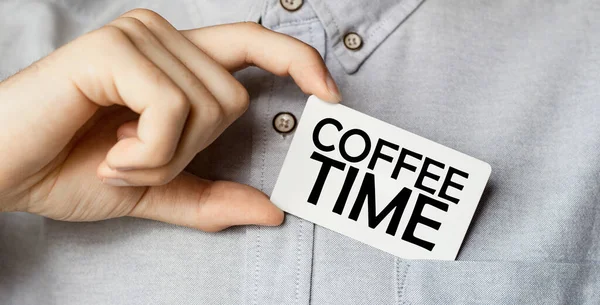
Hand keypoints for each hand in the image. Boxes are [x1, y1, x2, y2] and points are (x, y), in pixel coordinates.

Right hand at [0, 9, 340, 230]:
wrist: (4, 169)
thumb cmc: (71, 168)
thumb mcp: (157, 189)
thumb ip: (212, 198)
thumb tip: (273, 211)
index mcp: (176, 61)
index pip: (255, 43)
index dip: (298, 61)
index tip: (330, 94)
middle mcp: (162, 36)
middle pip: (232, 101)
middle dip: (188, 150)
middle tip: (135, 160)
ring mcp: (139, 36)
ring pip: (205, 109)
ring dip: (162, 156)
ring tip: (116, 155)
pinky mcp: (114, 49)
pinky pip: (171, 110)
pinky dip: (147, 151)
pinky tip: (109, 151)